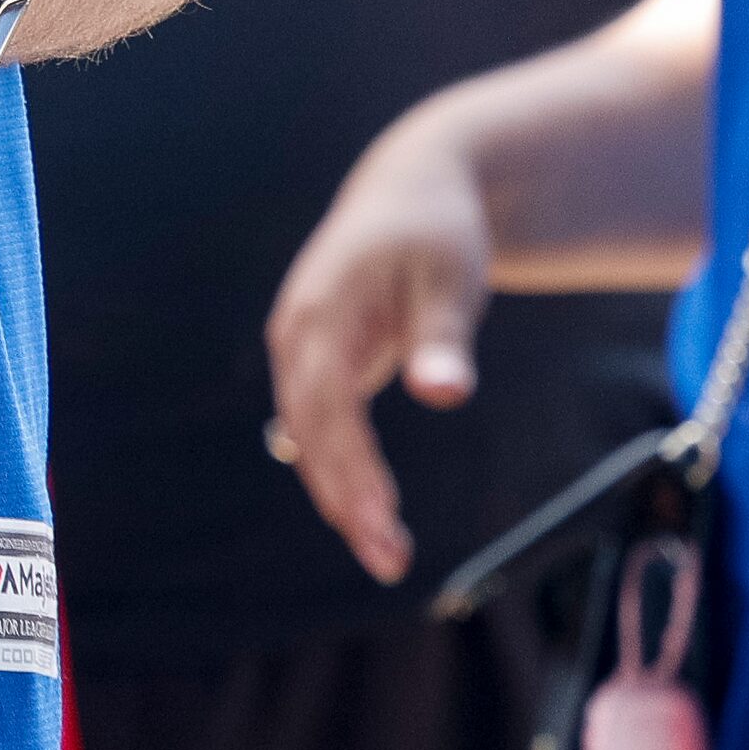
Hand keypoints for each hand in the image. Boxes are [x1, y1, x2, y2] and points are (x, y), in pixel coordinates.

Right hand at [263, 113, 496, 583]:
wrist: (411, 189)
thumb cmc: (437, 232)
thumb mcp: (451, 278)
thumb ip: (444, 338)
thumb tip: (444, 394)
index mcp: (323, 311)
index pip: (327, 404)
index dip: (348, 465)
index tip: (378, 519)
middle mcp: (297, 336)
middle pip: (311, 434)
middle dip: (346, 500)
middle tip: (390, 560)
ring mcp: (300, 352)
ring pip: (311, 440)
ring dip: (344, 497)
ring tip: (389, 554)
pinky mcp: (315, 365)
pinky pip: (321, 431)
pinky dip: (343, 474)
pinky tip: (371, 520)